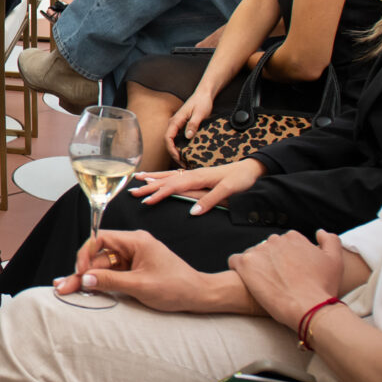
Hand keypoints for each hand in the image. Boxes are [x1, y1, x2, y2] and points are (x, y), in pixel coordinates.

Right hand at [56, 228, 212, 310]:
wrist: (198, 296)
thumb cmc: (176, 287)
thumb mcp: (140, 286)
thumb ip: (110, 281)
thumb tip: (84, 279)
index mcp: (136, 241)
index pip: (100, 239)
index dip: (85, 254)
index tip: (78, 272)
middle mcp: (132, 246)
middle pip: (99, 255)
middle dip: (82, 271)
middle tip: (64, 286)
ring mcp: (133, 258)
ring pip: (103, 265)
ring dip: (88, 278)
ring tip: (69, 290)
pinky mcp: (134, 270)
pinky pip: (111, 273)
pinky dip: (99, 281)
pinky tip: (85, 289)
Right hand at [133, 159, 261, 214]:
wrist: (250, 169)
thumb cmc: (241, 179)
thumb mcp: (229, 190)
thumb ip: (210, 200)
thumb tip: (192, 212)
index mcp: (198, 177)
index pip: (173, 186)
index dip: (158, 193)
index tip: (145, 201)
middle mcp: (192, 174)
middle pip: (166, 180)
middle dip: (148, 186)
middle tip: (131, 192)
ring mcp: (193, 173)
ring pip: (168, 176)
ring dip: (152, 178)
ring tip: (137, 179)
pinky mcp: (196, 175)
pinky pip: (174, 175)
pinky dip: (162, 176)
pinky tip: (157, 177)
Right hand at [165, 91, 215, 160]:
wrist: (204, 94)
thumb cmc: (202, 102)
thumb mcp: (200, 113)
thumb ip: (193, 124)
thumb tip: (188, 136)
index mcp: (176, 120)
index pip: (168, 138)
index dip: (172, 150)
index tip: (179, 158)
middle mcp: (174, 123)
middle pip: (168, 142)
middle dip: (174, 154)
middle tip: (183, 164)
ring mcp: (177, 125)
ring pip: (172, 141)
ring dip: (176, 151)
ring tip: (185, 161)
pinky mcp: (182, 126)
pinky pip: (177, 138)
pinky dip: (180, 147)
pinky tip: (187, 152)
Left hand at [229, 230, 351, 328]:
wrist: (309, 307)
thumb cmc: (323, 287)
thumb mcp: (335, 260)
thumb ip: (330, 240)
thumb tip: (319, 232)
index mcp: (294, 237)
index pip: (284, 244)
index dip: (286, 259)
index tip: (289, 272)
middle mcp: (275, 240)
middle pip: (267, 249)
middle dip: (270, 261)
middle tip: (277, 280)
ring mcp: (259, 251)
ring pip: (252, 255)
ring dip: (256, 266)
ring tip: (264, 284)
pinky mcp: (245, 264)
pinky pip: (234, 261)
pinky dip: (238, 269)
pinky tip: (247, 281)